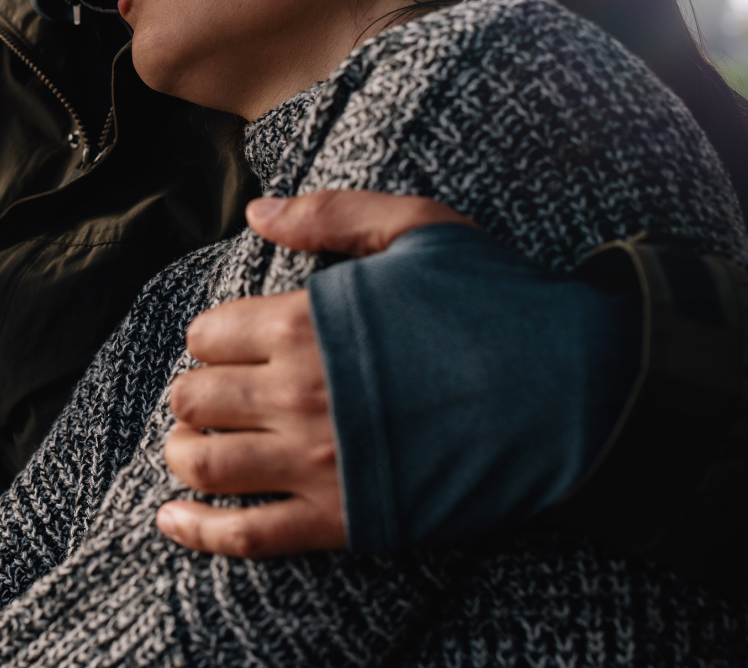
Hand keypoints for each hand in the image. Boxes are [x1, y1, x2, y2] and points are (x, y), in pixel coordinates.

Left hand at [156, 190, 474, 557]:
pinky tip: (172, 519)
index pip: (209, 334)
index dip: (215, 337)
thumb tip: (255, 213)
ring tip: (195, 446)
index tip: (235, 345)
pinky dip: (196, 531)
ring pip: (204, 464)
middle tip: (215, 397)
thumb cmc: (500, 301)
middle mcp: (298, 392)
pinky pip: (245, 535)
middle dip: (195, 393)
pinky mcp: (344, 519)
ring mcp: (318, 461)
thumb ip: (331, 215)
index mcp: (307, 320)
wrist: (575, 389)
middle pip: (194, 398)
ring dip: (185, 453)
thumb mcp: (420, 228)